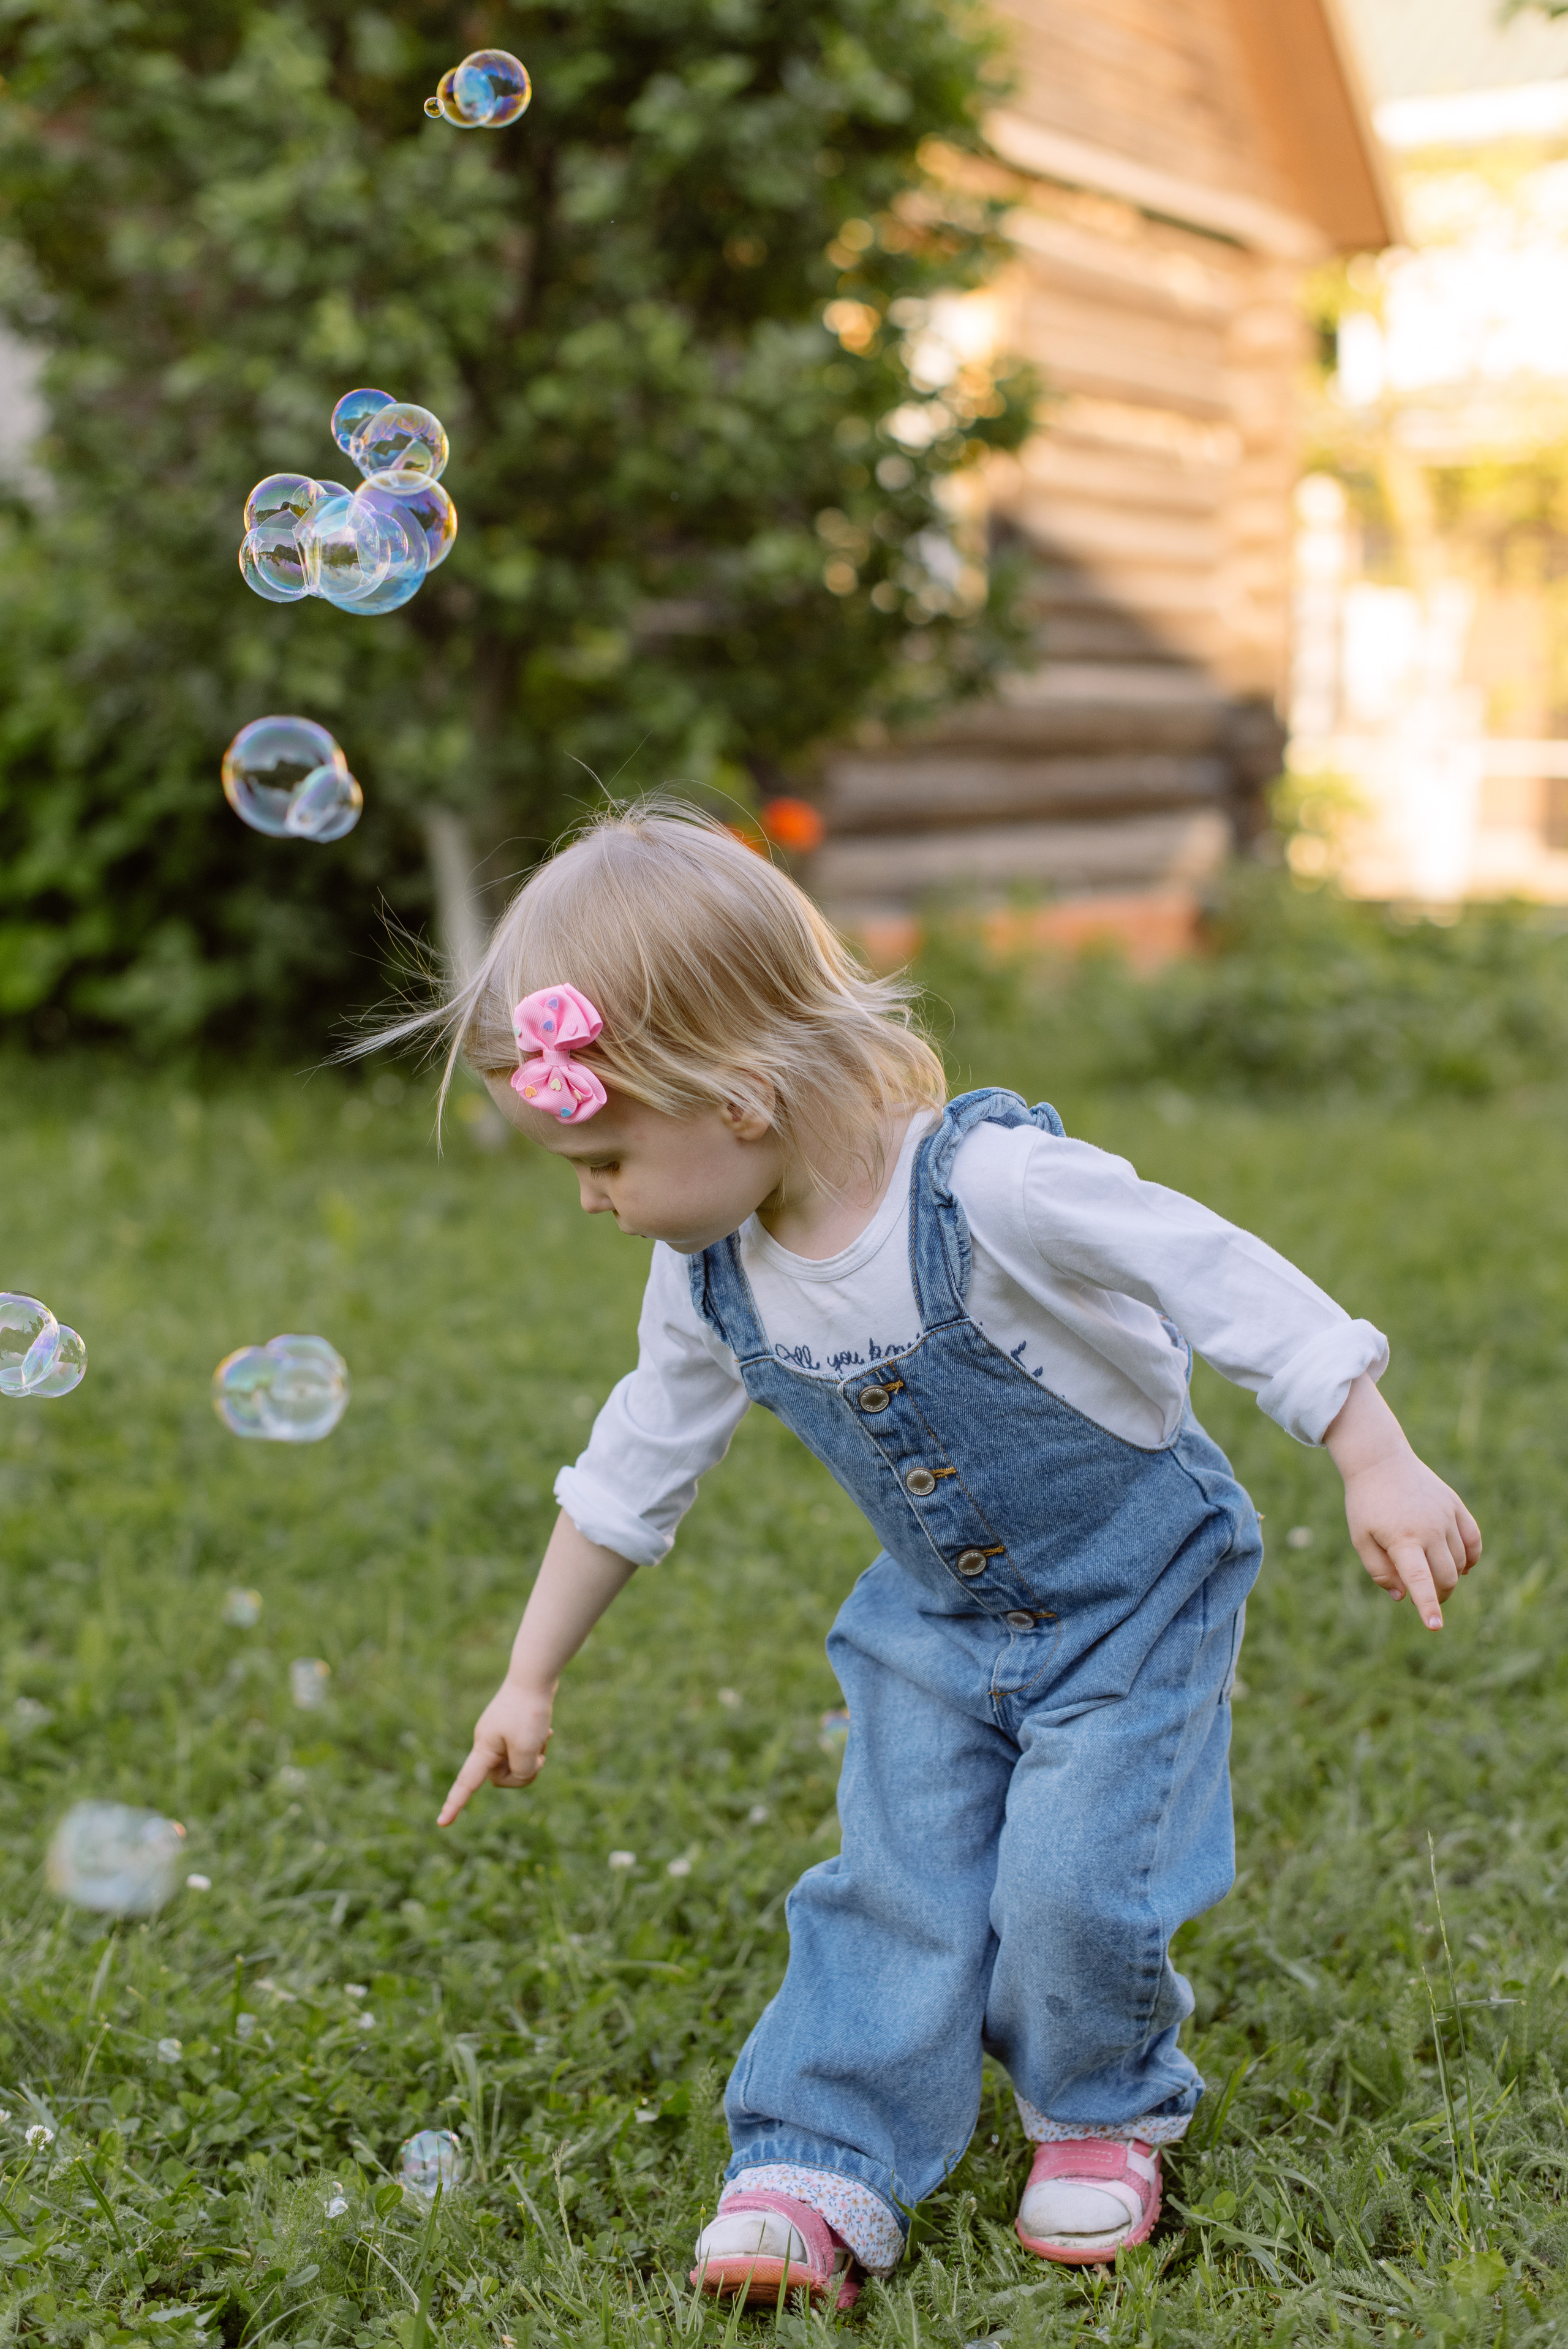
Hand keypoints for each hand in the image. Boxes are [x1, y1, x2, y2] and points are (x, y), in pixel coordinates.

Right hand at [437, 1678, 553, 1825]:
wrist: (535, 1675)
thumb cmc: (529, 1712)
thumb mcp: (528, 1749)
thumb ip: (522, 1772)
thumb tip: (522, 1773)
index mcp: (483, 1748)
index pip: (466, 1783)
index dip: (455, 1805)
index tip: (442, 1823)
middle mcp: (487, 1743)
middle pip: (502, 1776)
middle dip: (524, 1771)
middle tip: (539, 1755)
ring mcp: (499, 1734)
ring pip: (516, 1763)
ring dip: (533, 1755)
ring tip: (542, 1735)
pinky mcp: (512, 1727)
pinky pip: (524, 1748)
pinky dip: (536, 1744)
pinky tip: (546, 1730)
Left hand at [1325, 1377, 1480, 1629]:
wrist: (1380, 1461)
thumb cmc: (1366, 1503)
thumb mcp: (1361, 1538)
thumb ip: (1379, 1571)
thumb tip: (1402, 1596)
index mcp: (1402, 1539)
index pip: (1419, 1580)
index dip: (1428, 1606)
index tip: (1435, 1627)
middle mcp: (1429, 1529)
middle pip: (1446, 1576)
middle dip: (1439, 1594)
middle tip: (1428, 1597)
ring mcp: (1445, 1516)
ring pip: (1460, 1561)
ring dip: (1451, 1575)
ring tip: (1433, 1574)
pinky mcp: (1456, 1506)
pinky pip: (1473, 1539)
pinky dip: (1470, 1557)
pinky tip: (1462, 1565)